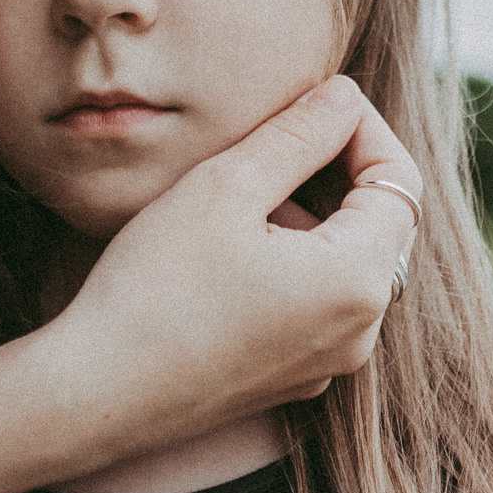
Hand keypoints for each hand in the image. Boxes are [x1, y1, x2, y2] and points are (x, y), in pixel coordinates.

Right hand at [53, 75, 421, 436]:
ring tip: (244, 194)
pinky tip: (232, 249)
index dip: (364, 129)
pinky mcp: (293, 380)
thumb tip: (344, 97)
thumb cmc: (155, 287)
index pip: (398, 182)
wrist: (94, 394)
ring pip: (348, 265)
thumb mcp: (226, 187)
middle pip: (381, 226)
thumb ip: (298, 135)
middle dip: (341, 171)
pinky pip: (319, 305)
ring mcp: (328, 363)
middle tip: (283, 134)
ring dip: (313, 217)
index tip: (318, 100)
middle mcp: (360, 332)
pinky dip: (295, 263)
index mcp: (357, 281)